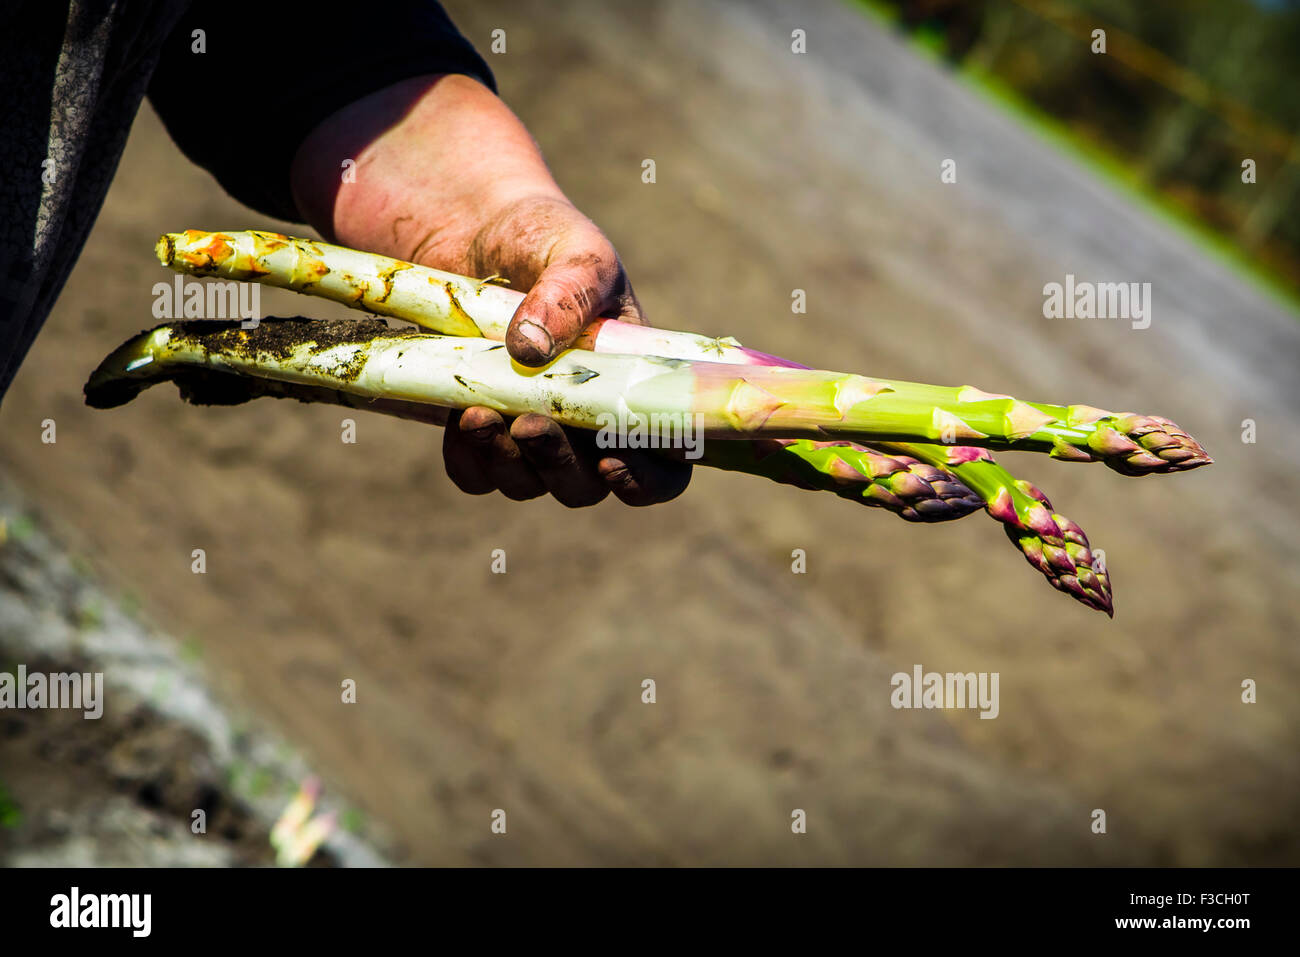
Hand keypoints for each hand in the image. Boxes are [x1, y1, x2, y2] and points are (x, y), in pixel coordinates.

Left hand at [291, 75, 690, 505]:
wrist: (475, 230)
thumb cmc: (547, 240)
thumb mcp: (576, 253)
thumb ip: (569, 294)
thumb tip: (530, 348)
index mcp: (635, 389)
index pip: (663, 462)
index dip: (646, 477)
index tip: (611, 458)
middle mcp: (587, 423)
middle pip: (588, 486)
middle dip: (561, 467)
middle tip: (530, 426)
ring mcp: (532, 431)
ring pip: (529, 484)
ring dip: (508, 462)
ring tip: (480, 414)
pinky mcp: (479, 431)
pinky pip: (475, 473)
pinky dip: (469, 458)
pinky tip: (460, 419)